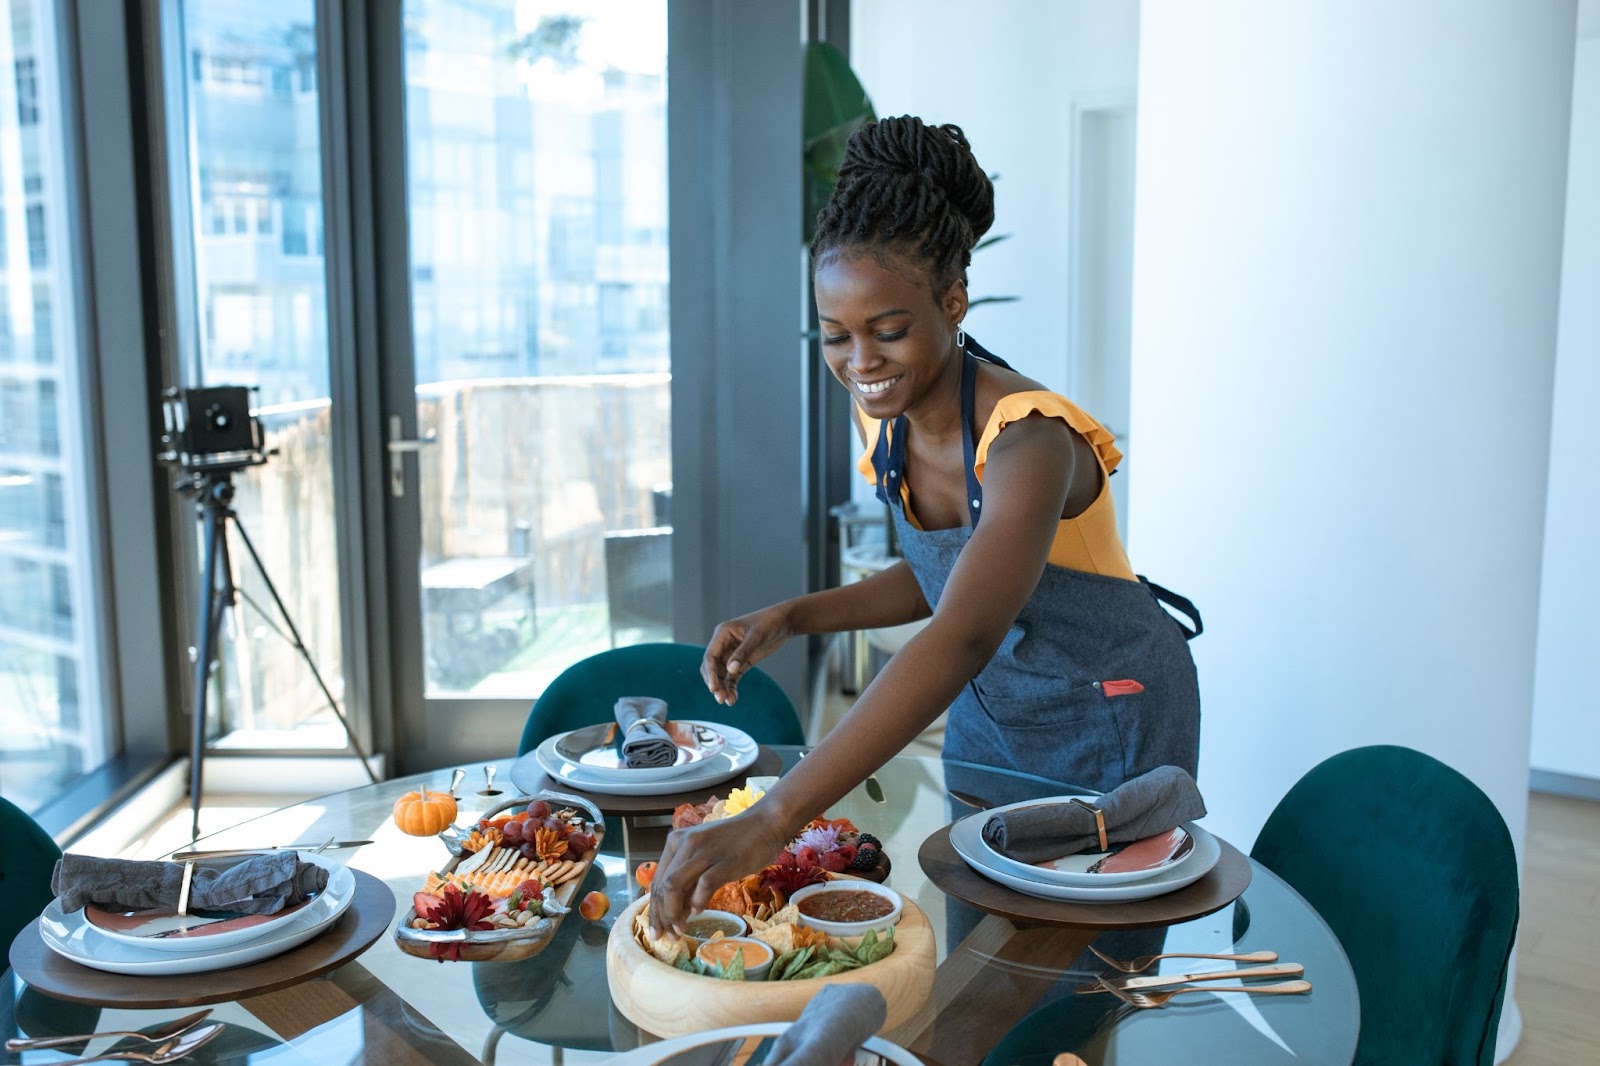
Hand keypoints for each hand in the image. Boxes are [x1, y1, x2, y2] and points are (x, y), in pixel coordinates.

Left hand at [648, 806, 791, 936]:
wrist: (765, 824)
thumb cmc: (736, 842)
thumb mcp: (704, 855)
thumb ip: (689, 878)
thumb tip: (677, 911)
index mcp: (676, 841)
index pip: (657, 880)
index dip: (655, 909)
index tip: (657, 929)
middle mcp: (685, 844)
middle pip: (662, 886)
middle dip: (661, 916)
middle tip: (669, 936)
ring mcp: (703, 852)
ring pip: (673, 886)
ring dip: (673, 913)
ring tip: (680, 929)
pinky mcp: (723, 861)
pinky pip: (702, 886)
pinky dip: (697, 903)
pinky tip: (698, 912)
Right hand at [701, 605, 792, 704]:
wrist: (784, 622)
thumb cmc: (770, 623)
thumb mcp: (757, 636)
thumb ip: (743, 653)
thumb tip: (730, 670)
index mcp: (723, 634)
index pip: (710, 656)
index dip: (710, 673)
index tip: (713, 688)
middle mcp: (724, 644)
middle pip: (712, 667)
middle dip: (715, 683)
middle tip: (720, 699)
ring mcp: (732, 654)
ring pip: (721, 675)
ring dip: (723, 688)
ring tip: (728, 702)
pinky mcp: (741, 662)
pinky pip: (732, 677)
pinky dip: (732, 688)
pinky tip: (733, 698)